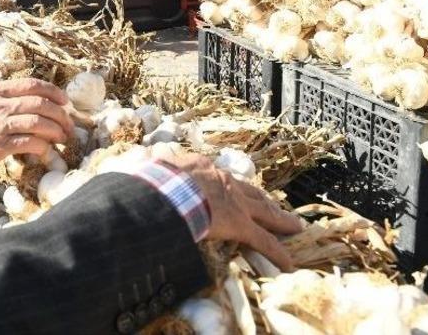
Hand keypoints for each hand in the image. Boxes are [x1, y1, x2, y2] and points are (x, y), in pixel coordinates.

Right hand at [0, 79, 72, 174]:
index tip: (65, 102)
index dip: (54, 92)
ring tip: (63, 139)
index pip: (32, 84)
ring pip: (39, 122)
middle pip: (41, 103)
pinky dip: (43, 147)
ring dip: (57, 131)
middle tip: (69, 125)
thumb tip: (26, 107)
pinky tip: (45, 151)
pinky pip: (29, 143)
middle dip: (61, 114)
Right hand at [153, 151, 303, 270]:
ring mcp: (235, 203)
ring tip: (293, 226)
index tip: (233, 188)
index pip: (218, 177)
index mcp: (201, 168)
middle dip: (262, 200)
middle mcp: (223, 182)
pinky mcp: (240, 225)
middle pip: (249, 192)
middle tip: (275, 206)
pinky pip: (263, 240)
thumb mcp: (150, 168)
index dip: (228, 184)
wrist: (167, 188)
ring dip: (279, 219)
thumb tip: (133, 164)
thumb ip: (149, 169)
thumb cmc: (154, 179)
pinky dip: (277, 252)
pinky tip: (288, 263)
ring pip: (264, 211)